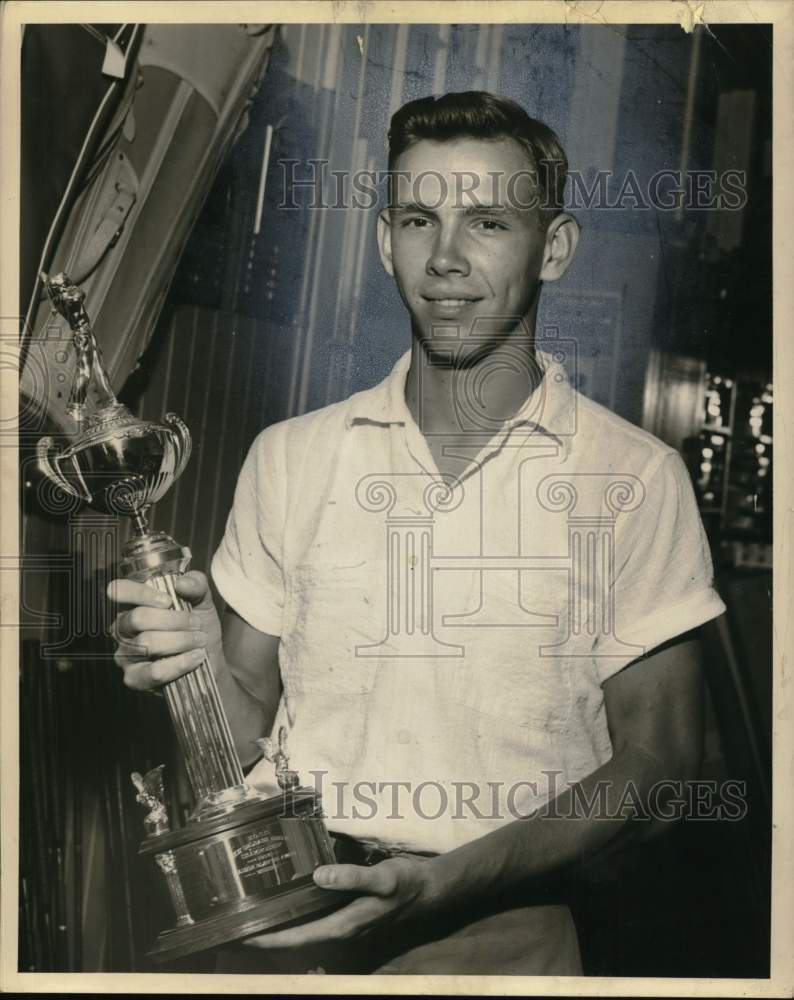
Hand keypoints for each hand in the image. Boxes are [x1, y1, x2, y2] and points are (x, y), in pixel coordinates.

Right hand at [107, 571, 221, 690]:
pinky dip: (180, 663)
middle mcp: (123, 628)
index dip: (140, 593)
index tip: (168, 600)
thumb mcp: (202, 600)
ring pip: (147, 643)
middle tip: (197, 624)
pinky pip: (154, 671)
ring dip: (181, 640)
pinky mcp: (135, 678)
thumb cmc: (198, 628)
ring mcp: (125, 654)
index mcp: (133, 604)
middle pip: (138, 618)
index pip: (119, 590)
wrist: (210, 661)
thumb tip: (181, 583)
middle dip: (175, 620)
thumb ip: (195, 584)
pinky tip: (196, 657)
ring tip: (200, 640)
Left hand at [243, 856, 437, 948]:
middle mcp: (338, 931)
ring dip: (278, 929)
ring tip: (252, 916)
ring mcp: (341, 925)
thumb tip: (319, 876)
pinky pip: (312, 921)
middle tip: (236, 925)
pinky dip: (294, 916)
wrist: (425, 890)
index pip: (296, 938)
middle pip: (294, 940)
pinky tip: (286, 903)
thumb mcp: (382, 879)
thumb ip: (352, 878)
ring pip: (302, 932)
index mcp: (342, 927)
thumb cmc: (404, 884)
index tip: (242, 934)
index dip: (269, 939)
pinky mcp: (344, 915)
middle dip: (266, 936)